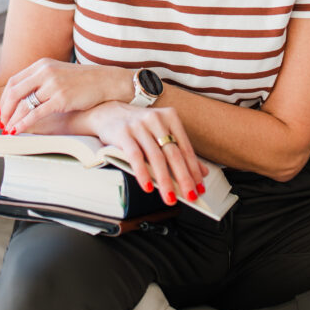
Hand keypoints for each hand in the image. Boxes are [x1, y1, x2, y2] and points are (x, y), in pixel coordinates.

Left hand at [0, 58, 130, 133]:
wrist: (105, 81)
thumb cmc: (82, 80)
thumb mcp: (58, 72)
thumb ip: (40, 80)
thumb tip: (22, 97)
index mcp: (42, 65)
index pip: (14, 81)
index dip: (5, 98)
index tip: (3, 110)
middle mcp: (45, 72)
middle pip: (14, 92)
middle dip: (5, 110)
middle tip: (3, 122)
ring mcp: (53, 85)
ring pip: (24, 104)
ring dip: (13, 119)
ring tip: (9, 129)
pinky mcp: (60, 98)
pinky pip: (36, 113)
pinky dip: (24, 123)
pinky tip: (18, 130)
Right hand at [85, 101, 208, 206]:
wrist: (107, 112)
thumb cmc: (138, 126)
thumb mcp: (161, 132)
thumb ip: (180, 149)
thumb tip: (201, 172)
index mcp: (170, 117)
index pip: (185, 148)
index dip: (194, 169)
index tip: (200, 187)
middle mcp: (155, 119)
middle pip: (173, 153)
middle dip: (184, 178)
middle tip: (190, 196)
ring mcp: (138, 125)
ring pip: (156, 157)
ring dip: (165, 181)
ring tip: (170, 197)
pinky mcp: (122, 133)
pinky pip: (135, 156)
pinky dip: (143, 173)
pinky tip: (148, 186)